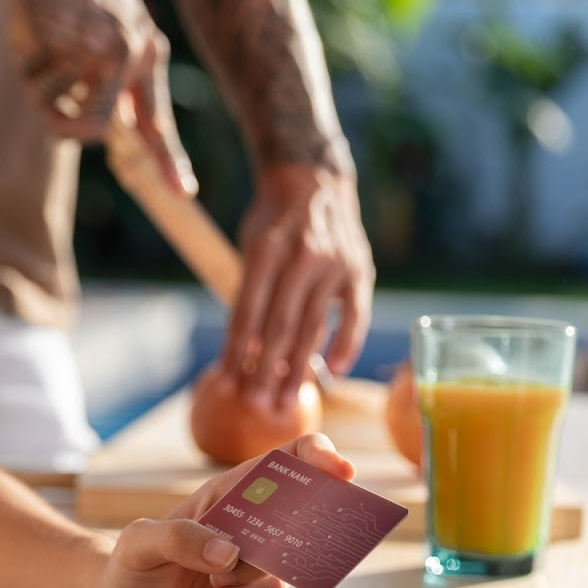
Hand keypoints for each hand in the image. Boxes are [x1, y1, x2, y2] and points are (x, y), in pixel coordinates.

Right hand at [6, 0, 194, 194]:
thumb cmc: (61, 4)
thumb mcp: (91, 43)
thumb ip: (105, 84)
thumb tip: (107, 127)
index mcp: (144, 54)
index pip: (155, 120)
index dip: (169, 158)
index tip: (183, 192)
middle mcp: (135, 53)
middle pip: (96, 129)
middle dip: (60, 121)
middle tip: (43, 102)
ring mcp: (108, 49)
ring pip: (65, 113)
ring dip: (41, 93)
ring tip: (39, 53)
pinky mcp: (78, 45)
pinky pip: (43, 88)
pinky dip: (29, 70)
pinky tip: (34, 34)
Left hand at [78, 434, 353, 587]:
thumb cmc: (129, 568)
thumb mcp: (139, 543)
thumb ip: (179, 538)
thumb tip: (230, 554)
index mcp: (229, 497)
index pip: (285, 465)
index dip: (318, 458)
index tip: (339, 471)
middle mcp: (252, 533)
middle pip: (299, 531)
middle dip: (273, 554)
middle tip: (222, 573)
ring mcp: (259, 575)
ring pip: (270, 587)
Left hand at [224, 164, 374, 408]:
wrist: (313, 180)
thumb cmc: (272, 222)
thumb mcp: (250, 247)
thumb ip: (249, 293)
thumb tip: (245, 353)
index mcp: (265, 250)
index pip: (247, 313)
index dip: (237, 352)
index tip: (228, 385)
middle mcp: (302, 257)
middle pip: (280, 328)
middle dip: (266, 372)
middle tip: (256, 406)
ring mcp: (335, 264)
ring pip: (314, 328)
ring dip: (298, 370)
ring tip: (285, 401)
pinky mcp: (360, 270)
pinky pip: (354, 316)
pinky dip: (344, 345)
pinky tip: (333, 372)